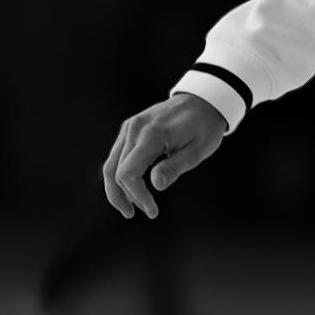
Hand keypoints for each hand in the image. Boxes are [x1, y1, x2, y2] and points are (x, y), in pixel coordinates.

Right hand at [102, 89, 226, 218]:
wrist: (203, 101)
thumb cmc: (204, 127)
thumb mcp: (197, 151)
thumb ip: (174, 167)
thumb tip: (156, 185)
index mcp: (151, 135)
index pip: (128, 173)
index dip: (137, 196)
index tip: (153, 210)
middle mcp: (134, 129)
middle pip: (114, 171)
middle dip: (125, 197)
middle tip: (143, 213)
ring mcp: (130, 127)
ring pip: (111, 164)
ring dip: (117, 189)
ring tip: (131, 207)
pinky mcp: (130, 128)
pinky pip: (117, 155)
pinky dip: (120, 174)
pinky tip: (133, 188)